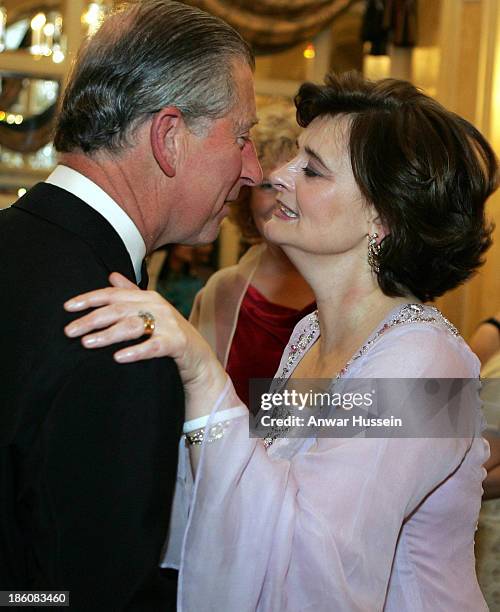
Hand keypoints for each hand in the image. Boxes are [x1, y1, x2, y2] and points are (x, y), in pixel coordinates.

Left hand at [64, 272, 226, 415]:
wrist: (199, 358)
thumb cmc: (170, 335)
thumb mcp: (151, 312)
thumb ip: (131, 294)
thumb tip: (111, 275)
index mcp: (148, 297)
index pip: (113, 294)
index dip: (89, 299)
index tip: (67, 307)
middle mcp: (158, 306)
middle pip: (118, 310)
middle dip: (91, 319)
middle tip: (69, 331)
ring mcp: (169, 324)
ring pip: (132, 326)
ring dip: (108, 334)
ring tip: (87, 343)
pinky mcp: (177, 343)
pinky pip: (153, 346)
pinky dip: (136, 351)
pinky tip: (118, 357)